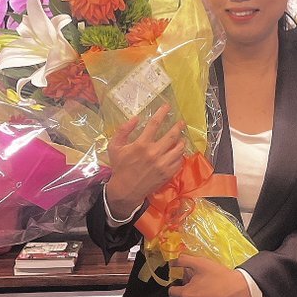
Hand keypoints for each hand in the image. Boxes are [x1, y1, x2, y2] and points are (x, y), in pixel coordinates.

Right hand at [103, 104, 185, 218]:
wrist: (126, 190)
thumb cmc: (120, 167)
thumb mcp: (115, 147)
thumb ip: (123, 130)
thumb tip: (136, 118)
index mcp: (141, 145)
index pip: (154, 124)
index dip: (162, 113)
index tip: (167, 106)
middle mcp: (154, 153)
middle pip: (172, 135)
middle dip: (178, 126)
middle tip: (181, 122)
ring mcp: (163, 164)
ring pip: (179, 148)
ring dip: (181, 141)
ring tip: (180, 138)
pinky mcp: (167, 173)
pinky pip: (179, 161)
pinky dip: (179, 155)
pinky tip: (177, 153)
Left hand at [168, 254, 251, 296]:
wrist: (240, 288)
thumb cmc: (220, 276)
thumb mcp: (200, 263)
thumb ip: (183, 260)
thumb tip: (172, 262)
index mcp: (186, 294)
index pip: (171, 292)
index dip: (175, 286)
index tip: (180, 284)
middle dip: (183, 296)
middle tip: (192, 289)